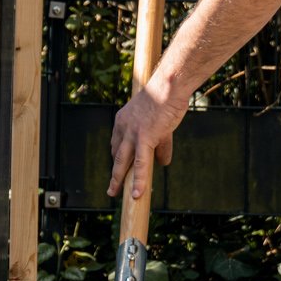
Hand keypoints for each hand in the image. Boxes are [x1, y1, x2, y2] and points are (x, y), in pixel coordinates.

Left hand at [108, 77, 184, 200]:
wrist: (169, 86)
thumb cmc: (166, 100)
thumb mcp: (160, 123)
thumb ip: (161, 145)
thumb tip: (163, 163)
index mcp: (123, 120)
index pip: (117, 144)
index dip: (118, 157)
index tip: (120, 168)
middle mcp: (122, 127)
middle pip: (115, 155)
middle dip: (114, 173)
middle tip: (111, 188)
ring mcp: (131, 133)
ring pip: (122, 163)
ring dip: (118, 180)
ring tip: (115, 194)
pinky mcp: (144, 138)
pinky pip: (140, 164)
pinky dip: (138, 181)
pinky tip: (137, 194)